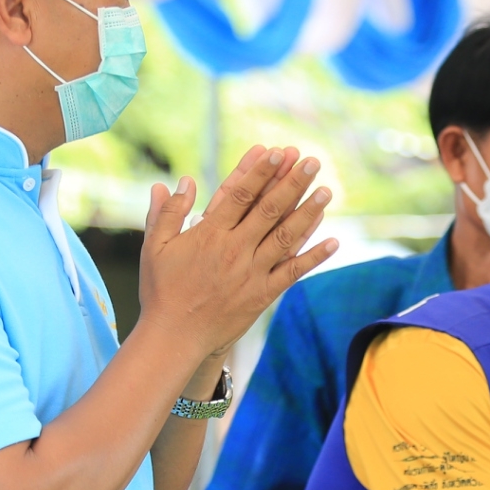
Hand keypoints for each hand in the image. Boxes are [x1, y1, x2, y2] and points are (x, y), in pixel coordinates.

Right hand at [137, 145, 336, 365]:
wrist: (174, 337)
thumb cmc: (161, 290)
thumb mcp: (155, 247)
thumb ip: (167, 213)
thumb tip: (180, 181)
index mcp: (209, 234)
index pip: (239, 195)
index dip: (260, 172)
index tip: (277, 152)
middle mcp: (235, 249)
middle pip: (269, 210)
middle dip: (292, 183)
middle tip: (311, 161)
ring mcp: (251, 272)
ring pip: (286, 237)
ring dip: (308, 213)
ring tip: (326, 191)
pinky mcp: (262, 294)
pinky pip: (292, 272)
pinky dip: (313, 257)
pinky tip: (333, 241)